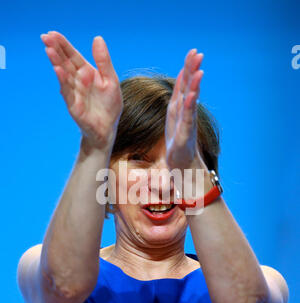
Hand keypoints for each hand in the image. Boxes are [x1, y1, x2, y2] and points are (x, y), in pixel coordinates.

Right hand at [41, 31, 122, 149]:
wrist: (108, 129)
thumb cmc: (110, 106)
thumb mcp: (111, 80)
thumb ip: (103, 61)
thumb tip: (97, 38)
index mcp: (87, 73)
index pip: (73, 56)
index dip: (63, 45)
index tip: (52, 33)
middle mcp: (78, 82)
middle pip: (65, 63)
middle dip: (56, 50)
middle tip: (45, 37)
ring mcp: (74, 93)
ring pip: (64, 76)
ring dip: (57, 62)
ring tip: (49, 50)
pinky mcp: (74, 106)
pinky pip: (67, 92)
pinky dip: (63, 81)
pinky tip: (58, 70)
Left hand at [165, 49, 204, 171]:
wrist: (182, 163)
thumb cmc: (178, 139)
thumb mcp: (175, 114)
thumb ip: (179, 96)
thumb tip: (182, 77)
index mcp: (181, 106)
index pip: (185, 82)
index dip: (188, 67)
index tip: (193, 51)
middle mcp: (186, 112)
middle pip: (190, 88)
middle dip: (193, 70)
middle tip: (198, 54)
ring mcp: (187, 122)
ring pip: (190, 101)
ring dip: (194, 86)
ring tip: (198, 71)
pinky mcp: (185, 134)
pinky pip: (188, 118)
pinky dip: (190, 106)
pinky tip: (192, 96)